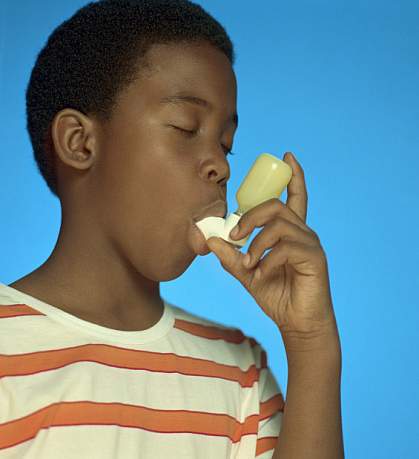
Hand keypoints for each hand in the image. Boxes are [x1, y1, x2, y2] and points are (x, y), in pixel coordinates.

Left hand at [206, 152, 337, 343]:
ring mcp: (310, 244)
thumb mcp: (248, 273)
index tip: (286, 156)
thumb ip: (231, 256)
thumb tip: (209, 239)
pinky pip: (284, 247)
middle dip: (250, 215)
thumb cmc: (277, 294)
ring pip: (278, 225)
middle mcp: (302, 232)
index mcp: (290, 232)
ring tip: (248, 264)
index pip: (294, 197)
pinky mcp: (314, 257)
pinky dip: (267, 261)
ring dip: (256, 243)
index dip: (293, 176)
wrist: (297, 323)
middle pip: (276, 205)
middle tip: (234, 234)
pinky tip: (262, 275)